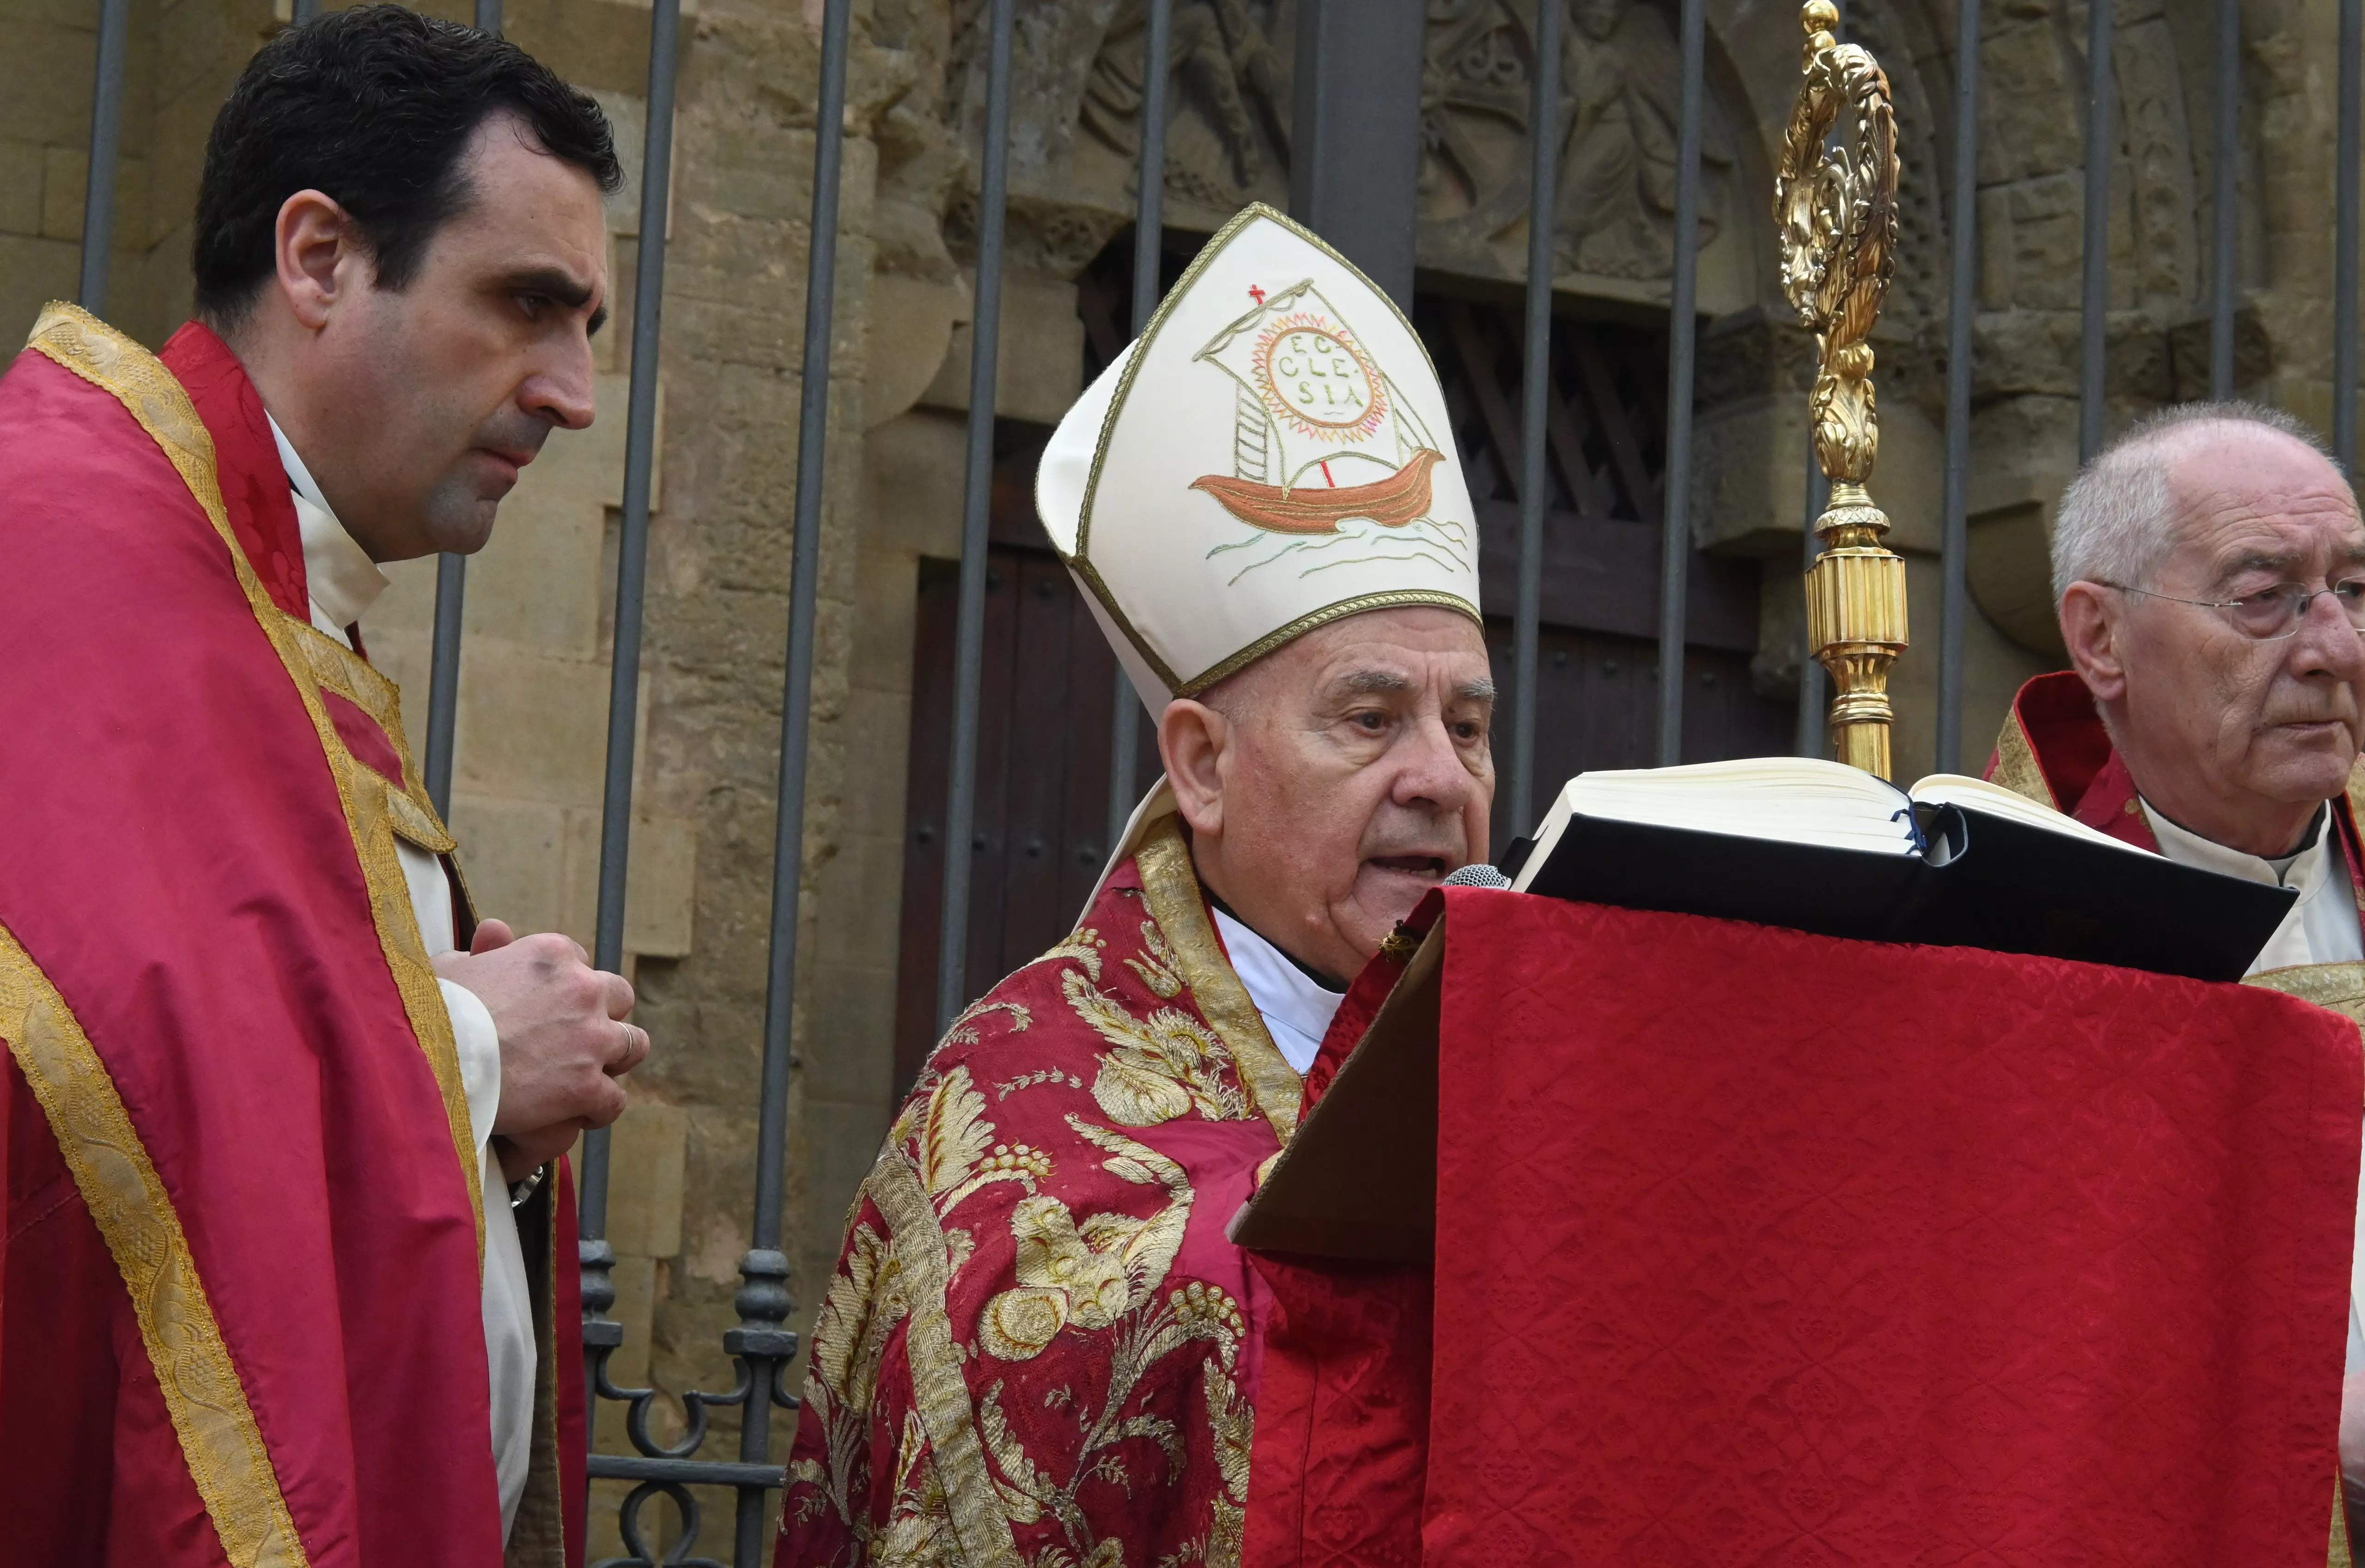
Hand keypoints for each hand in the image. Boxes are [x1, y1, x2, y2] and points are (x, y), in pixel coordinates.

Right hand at [434, 919, 649, 1179]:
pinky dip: (600, 1108)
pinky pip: (614, 1099)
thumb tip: (496, 931)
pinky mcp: (586, 1086)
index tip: (548, 1011)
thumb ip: (482, 951)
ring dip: (613, 1060)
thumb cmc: (429, 1013)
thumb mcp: (452, 967)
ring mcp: (590, 1039)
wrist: (428, 1060)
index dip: (566, 990)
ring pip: (633, 1045)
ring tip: (589, 1076)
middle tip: (577, 1041)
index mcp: (552, 955)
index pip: (581, 965)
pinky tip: (580, 1113)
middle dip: (603, 1018)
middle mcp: (582, 989)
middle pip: (619, 998)